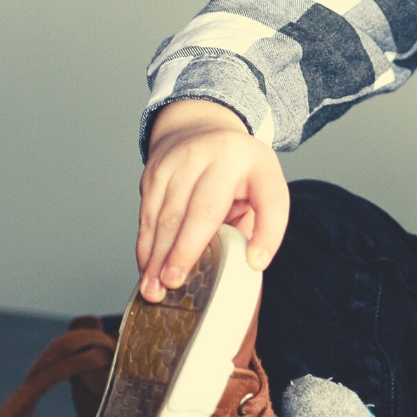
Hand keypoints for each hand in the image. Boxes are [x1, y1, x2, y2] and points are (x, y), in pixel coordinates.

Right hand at [136, 99, 288, 301]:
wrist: (198, 126)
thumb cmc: (236, 172)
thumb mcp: (260, 188)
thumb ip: (258, 224)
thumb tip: (246, 268)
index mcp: (257, 164)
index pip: (270, 200)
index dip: (267, 233)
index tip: (256, 263)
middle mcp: (220, 156)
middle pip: (203, 210)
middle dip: (186, 251)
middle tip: (175, 284)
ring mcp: (183, 160)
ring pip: (167, 215)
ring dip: (157, 256)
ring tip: (154, 289)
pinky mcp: (155, 170)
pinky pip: (147, 214)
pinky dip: (146, 245)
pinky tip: (146, 268)